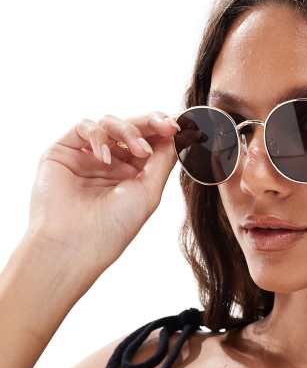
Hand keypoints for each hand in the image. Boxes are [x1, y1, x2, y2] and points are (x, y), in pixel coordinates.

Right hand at [27, 110, 181, 271]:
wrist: (76, 243)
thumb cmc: (114, 226)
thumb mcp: (149, 191)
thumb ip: (163, 160)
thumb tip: (178, 134)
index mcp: (133, 173)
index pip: (150, 142)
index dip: (164, 131)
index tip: (180, 127)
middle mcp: (111, 162)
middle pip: (132, 128)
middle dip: (151, 123)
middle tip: (167, 125)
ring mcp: (88, 155)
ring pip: (110, 123)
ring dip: (128, 132)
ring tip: (139, 152)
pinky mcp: (64, 150)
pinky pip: (84, 127)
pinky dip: (98, 137)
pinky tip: (104, 158)